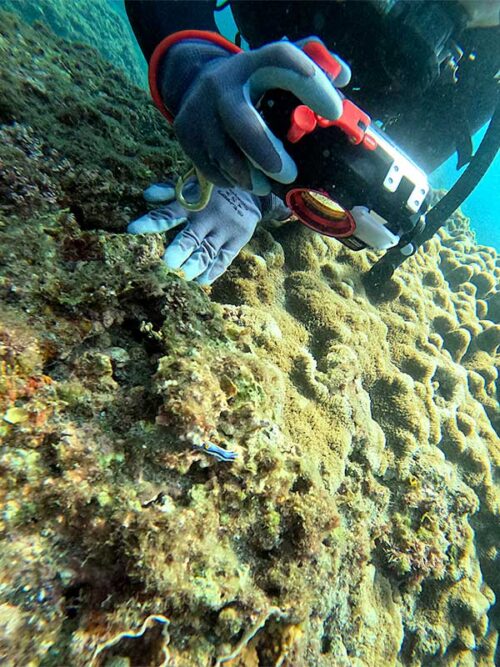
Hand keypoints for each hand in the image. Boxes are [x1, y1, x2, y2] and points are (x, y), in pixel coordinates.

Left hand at [128, 181, 288, 283]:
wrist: (250, 189)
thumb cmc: (212, 189)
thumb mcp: (192, 183)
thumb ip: (169, 191)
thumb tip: (147, 195)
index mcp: (190, 202)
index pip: (166, 214)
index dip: (150, 222)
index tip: (133, 231)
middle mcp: (206, 217)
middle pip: (190, 236)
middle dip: (179, 249)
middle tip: (168, 262)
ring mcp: (223, 230)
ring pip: (207, 250)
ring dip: (195, 264)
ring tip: (185, 276)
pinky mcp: (237, 239)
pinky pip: (224, 258)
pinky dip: (213, 270)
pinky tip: (202, 281)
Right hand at [158, 37, 349, 193]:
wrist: (195, 82)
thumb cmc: (253, 83)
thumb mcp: (276, 68)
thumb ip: (314, 66)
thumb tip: (343, 76)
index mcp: (252, 63)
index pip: (281, 60)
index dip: (310, 83)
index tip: (334, 110)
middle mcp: (222, 84)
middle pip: (240, 122)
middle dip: (265, 152)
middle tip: (289, 175)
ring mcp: (199, 111)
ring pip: (223, 154)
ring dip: (248, 176)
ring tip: (264, 185)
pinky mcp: (185, 134)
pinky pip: (210, 168)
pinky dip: (230, 179)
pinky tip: (243, 178)